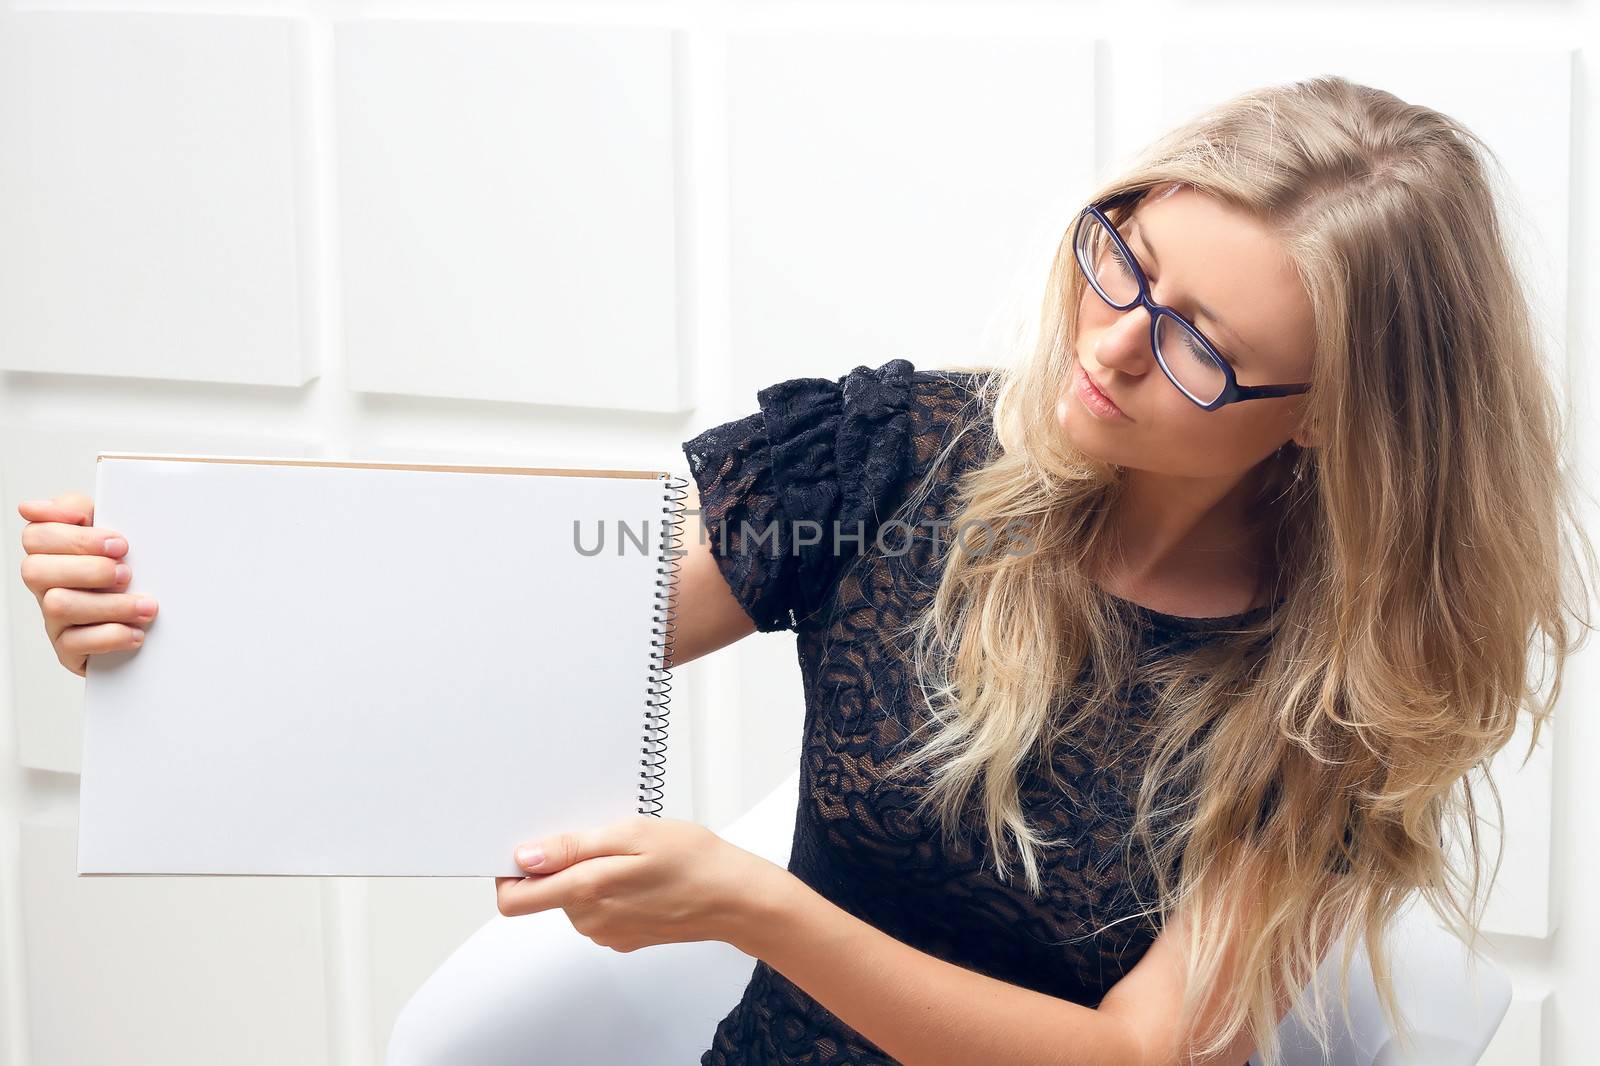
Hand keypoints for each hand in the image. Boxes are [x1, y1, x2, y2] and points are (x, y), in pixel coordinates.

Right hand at [18, 492, 158, 677]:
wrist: (143, 618)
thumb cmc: (121, 568)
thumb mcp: (106, 530)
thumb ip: (77, 510)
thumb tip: (32, 507)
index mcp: (50, 552)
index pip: (36, 536)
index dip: (76, 538)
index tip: (119, 544)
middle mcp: (45, 585)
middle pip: (36, 571)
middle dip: (88, 569)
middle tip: (127, 573)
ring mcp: (53, 618)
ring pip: (58, 606)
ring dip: (110, 604)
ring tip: (145, 606)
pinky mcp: (67, 649)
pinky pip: (75, 644)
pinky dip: (111, 636)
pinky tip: (135, 632)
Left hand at [495, 815, 789, 953]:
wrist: (735, 897)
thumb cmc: (692, 859)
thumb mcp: (631, 834)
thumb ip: (571, 848)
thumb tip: (524, 857)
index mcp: (585, 891)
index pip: (514, 900)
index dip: (511, 872)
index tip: (531, 845)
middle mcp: (590, 920)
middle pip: (546, 893)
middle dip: (564, 862)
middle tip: (606, 837)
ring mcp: (607, 933)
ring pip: (574, 898)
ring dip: (591, 873)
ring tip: (632, 855)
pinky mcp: (624, 938)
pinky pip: (599, 909)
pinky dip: (610, 888)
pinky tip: (641, 874)